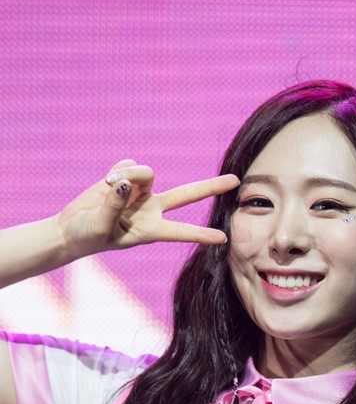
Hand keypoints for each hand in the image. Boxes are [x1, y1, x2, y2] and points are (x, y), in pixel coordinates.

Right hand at [56, 159, 238, 260]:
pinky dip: (114, 172)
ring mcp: (140, 193)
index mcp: (150, 230)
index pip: (180, 231)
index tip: (223, 238)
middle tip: (236, 181)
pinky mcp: (126, 178)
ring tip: (108, 186)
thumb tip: (125, 183)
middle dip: (211, 188)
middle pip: (187, 195)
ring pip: (146, 173)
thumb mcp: (100, 226)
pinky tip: (105, 183)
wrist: (72, 228)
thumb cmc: (88, 236)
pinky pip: (126, 166)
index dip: (200, 234)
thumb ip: (114, 205)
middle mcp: (151, 210)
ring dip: (128, 175)